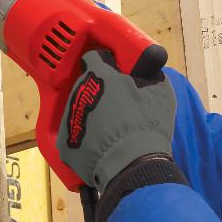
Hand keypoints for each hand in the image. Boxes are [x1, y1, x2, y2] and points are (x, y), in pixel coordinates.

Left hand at [56, 50, 175, 194]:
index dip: (106, 64)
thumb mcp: (158, 89)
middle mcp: (78, 92)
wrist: (132, 164)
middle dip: (99, 91)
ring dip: (91, 114)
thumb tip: (144, 67)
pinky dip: (84, 138)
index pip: (94, 57)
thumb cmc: (147, 124)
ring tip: (110, 130)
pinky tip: (100, 146)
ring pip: (78, 109)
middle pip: (85, 85)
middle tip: (117, 106)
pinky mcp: (63, 142)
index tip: (115, 73)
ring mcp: (67, 117)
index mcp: (99, 75)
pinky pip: (73, 134)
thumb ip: (146, 73)